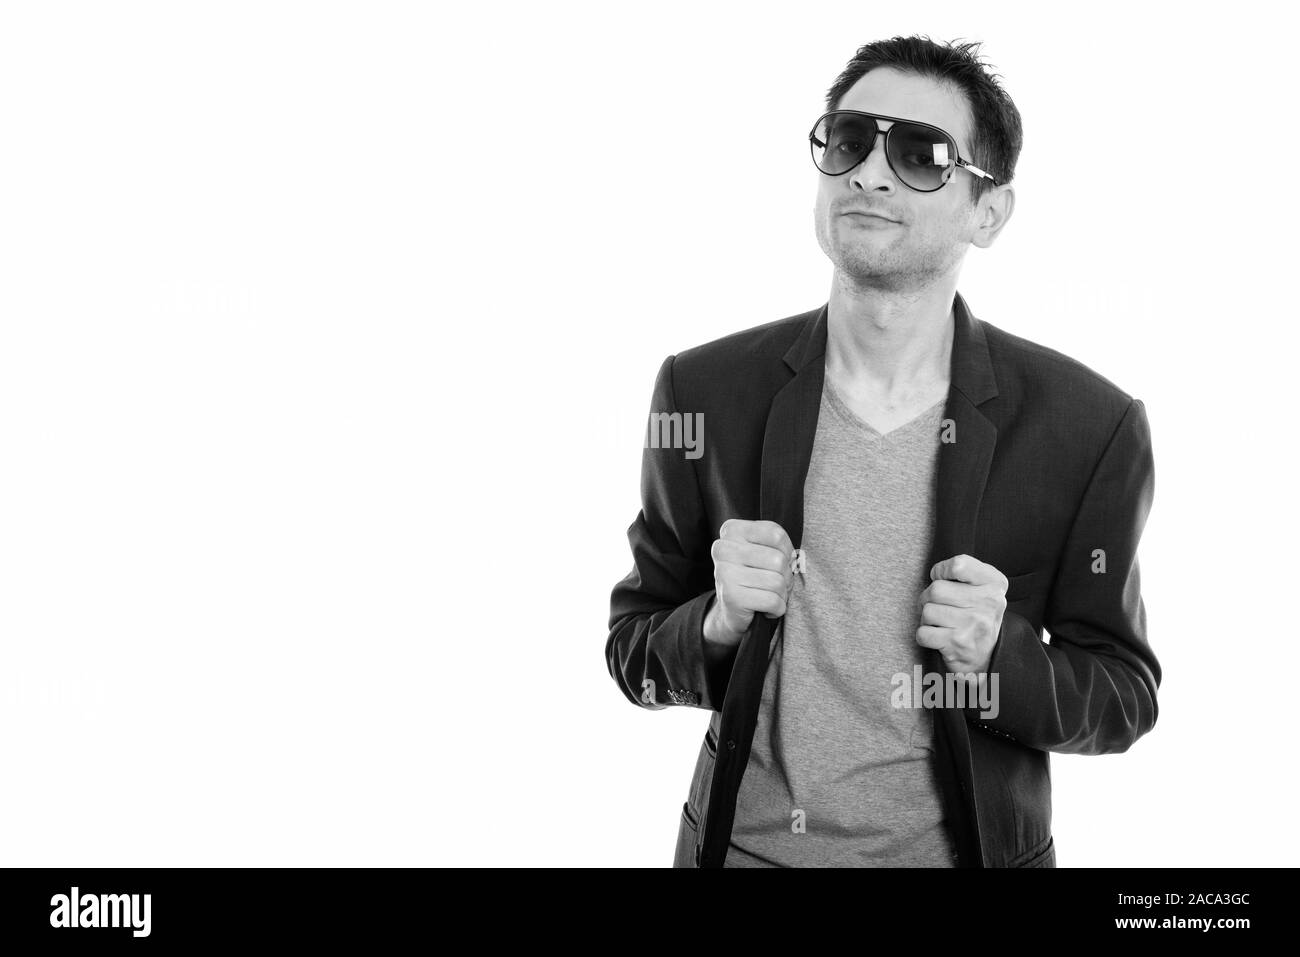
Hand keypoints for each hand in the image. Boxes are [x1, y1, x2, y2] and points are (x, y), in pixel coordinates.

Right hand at [704, 519, 795, 647]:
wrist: (732, 610)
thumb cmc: (753, 575)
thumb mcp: (763, 550)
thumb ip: (779, 545)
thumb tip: (796, 561)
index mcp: (732, 530)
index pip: (776, 534)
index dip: (787, 551)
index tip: (777, 562)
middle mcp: (723, 549)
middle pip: (778, 559)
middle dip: (786, 576)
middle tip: (775, 584)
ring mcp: (725, 573)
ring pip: (778, 582)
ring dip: (781, 594)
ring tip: (769, 595)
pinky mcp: (731, 597)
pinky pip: (773, 601)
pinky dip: (777, 609)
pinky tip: (766, 608)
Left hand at [915, 553, 1008, 673]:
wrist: (989, 654)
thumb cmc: (977, 613)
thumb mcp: (983, 585)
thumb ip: (964, 570)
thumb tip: (936, 573)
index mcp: (994, 583)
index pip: (958, 565)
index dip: (941, 571)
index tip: (942, 578)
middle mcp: (988, 603)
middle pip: (936, 589)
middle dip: (929, 597)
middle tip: (939, 605)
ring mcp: (973, 625)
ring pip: (927, 611)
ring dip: (927, 618)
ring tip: (941, 622)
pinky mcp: (958, 644)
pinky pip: (923, 633)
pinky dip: (925, 635)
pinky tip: (939, 636)